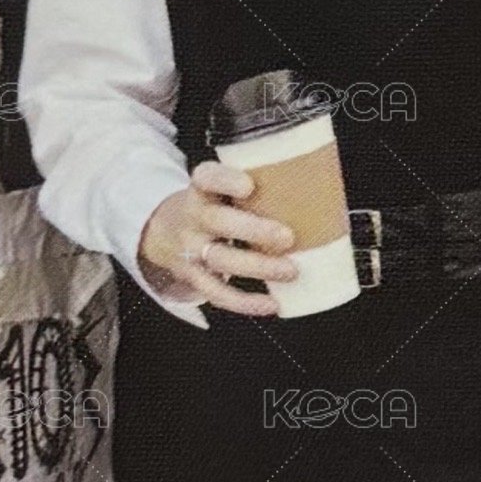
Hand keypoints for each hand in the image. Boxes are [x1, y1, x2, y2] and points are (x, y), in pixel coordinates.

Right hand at [137, 159, 298, 316]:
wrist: (162, 231)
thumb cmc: (210, 205)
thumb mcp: (219, 186)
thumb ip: (256, 182)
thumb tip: (319, 182)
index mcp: (201, 188)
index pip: (207, 177)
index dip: (226, 180)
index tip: (248, 185)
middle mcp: (193, 217)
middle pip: (218, 222)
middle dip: (253, 230)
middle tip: (287, 236)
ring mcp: (190, 250)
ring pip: (221, 260)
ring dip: (258, 267)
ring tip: (290, 271)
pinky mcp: (193, 277)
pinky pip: (217, 293)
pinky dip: (245, 303)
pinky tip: (272, 304)